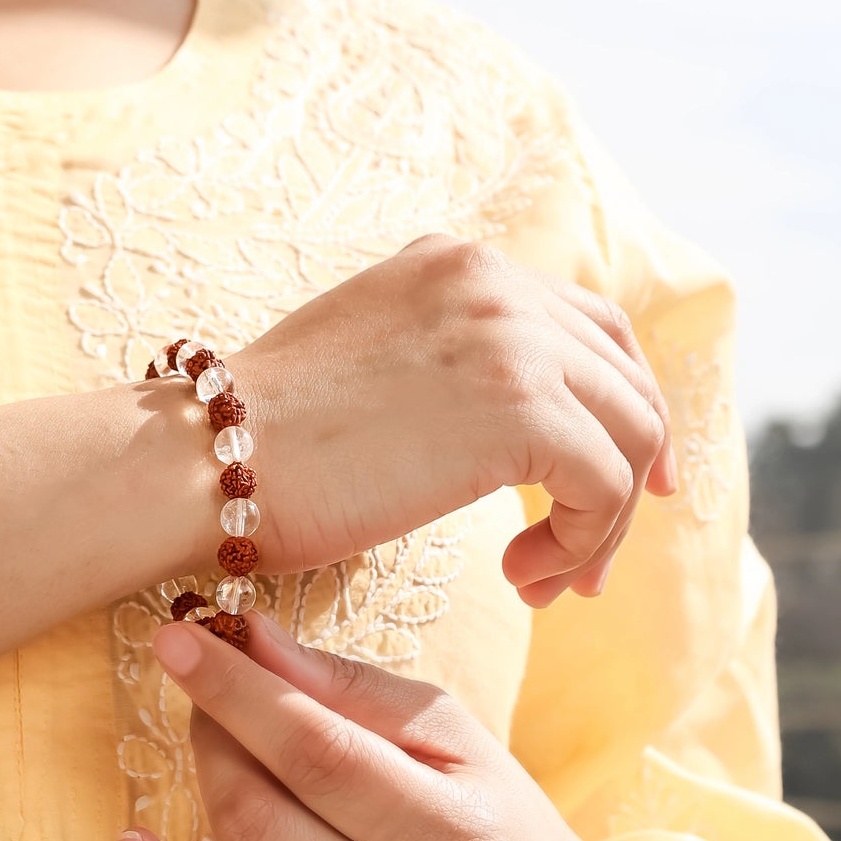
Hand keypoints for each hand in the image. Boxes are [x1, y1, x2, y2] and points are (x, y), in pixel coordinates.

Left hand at [116, 610, 649, 840]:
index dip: (235, 690)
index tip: (174, 637)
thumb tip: (248, 637)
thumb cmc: (480, 815)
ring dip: (215, 818)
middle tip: (214, 699)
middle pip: (255, 818)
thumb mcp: (446, 732)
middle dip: (215, 736)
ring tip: (268, 798)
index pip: (318, 755)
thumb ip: (347, 684)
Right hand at [226, 231, 677, 604]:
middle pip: (623, 378)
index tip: (620, 472)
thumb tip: (509, 414)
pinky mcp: (520, 412)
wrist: (210, 455)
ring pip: (629, 435)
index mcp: (456, 261)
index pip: (587, 322)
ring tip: (547, 580)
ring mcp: (511, 339)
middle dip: (626, 470)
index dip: (618, 399)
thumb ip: (446, 355)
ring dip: (604, 522)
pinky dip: (584, 545)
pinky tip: (524, 579)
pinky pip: (605, 488)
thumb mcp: (373, 352)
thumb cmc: (271, 433)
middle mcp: (495, 282)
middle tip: (592, 550)